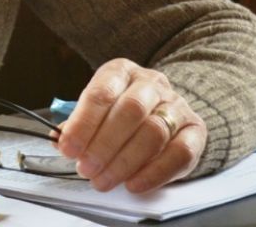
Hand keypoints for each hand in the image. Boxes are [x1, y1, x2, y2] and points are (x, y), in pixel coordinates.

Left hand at [57, 58, 205, 192]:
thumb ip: (79, 122)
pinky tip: (134, 184)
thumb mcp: (97, 107)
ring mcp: (176, 105)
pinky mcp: (195, 130)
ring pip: (154, 133)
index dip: (83, 123)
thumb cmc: (120, 109)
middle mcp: (151, 83)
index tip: (67, 148)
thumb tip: (59, 140)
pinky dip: (154, 173)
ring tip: (104, 180)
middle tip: (86, 168)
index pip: (101, 93)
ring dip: (125, 162)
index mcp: (121, 71)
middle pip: (130, 111)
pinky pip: (179, 153)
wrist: (164, 106)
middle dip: (104, 144)